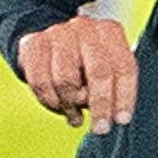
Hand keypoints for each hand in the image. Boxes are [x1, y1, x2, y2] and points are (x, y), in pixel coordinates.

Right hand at [17, 12, 139, 132]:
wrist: (48, 38)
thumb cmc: (85, 60)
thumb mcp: (104, 66)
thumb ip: (111, 86)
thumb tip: (110, 116)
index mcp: (110, 32)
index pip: (123, 67)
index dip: (125, 96)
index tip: (122, 121)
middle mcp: (86, 28)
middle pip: (98, 72)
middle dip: (101, 106)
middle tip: (100, 129)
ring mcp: (57, 33)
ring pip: (66, 80)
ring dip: (71, 106)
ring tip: (75, 117)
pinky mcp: (33, 43)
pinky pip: (40, 81)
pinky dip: (49, 100)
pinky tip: (58, 107)